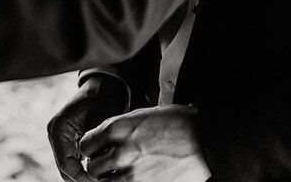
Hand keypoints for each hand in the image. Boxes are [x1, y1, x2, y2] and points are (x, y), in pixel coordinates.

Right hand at [48, 75, 130, 181]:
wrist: (104, 86)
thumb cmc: (105, 99)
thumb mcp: (103, 122)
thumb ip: (98, 146)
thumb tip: (100, 169)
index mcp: (59, 129)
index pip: (66, 164)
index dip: (82, 178)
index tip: (99, 181)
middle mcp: (55, 135)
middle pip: (65, 170)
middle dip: (82, 180)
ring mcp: (60, 139)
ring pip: (68, 169)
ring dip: (83, 176)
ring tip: (101, 179)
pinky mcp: (68, 141)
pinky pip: (73, 162)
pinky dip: (84, 169)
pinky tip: (99, 172)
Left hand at [80, 105, 210, 181]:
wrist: (205, 141)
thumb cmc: (178, 123)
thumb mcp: (143, 116)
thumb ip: (119, 128)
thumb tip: (104, 139)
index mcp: (118, 129)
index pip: (85, 145)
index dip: (91, 148)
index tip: (99, 150)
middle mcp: (121, 153)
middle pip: (92, 168)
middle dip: (99, 167)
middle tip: (110, 165)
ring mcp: (132, 176)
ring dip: (111, 180)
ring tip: (124, 173)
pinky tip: (137, 178)